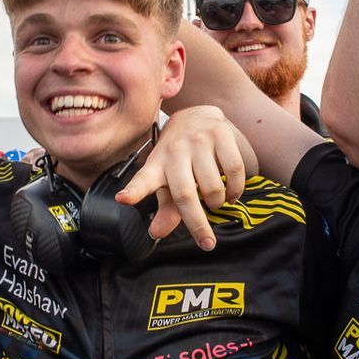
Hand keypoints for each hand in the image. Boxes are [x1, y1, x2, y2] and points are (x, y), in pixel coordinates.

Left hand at [119, 106, 254, 250]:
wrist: (196, 116)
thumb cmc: (179, 158)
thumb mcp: (168, 181)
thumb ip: (166, 210)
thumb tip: (157, 233)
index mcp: (156, 165)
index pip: (143, 179)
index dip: (134, 191)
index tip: (123, 199)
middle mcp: (174, 151)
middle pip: (184, 194)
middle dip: (197, 224)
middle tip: (207, 243)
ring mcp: (198, 140)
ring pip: (212, 186)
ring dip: (217, 203)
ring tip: (216, 202)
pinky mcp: (220, 133)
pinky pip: (234, 171)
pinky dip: (235, 189)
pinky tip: (231, 192)